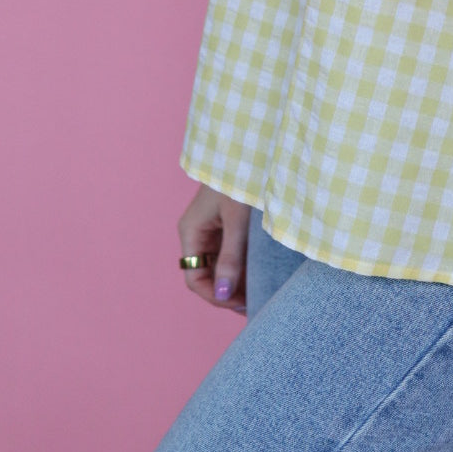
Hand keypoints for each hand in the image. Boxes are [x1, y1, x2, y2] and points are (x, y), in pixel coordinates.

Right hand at [178, 185, 249, 313]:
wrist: (253, 147)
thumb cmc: (242, 179)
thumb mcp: (238, 222)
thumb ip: (232, 258)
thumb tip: (224, 295)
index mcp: (191, 231)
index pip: (194, 277)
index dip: (214, 295)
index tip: (241, 304)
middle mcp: (197, 232)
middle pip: (206, 274)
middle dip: (227, 291)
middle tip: (255, 301)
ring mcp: (211, 228)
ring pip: (219, 265)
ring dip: (237, 279)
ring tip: (261, 290)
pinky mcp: (226, 223)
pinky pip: (230, 252)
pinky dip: (243, 265)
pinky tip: (260, 272)